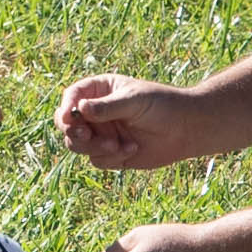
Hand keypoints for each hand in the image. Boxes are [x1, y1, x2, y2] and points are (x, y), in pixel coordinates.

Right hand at [54, 74, 200, 170]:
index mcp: (99, 91)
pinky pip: (96, 160)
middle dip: (75, 132)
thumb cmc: (162, 105)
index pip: (71, 97)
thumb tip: (79, 108)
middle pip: (67, 124)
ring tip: (117, 145)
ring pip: (78, 145)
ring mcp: (101, 134)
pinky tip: (132, 149)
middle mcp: (95, 112)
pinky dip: (111, 158)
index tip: (67, 117)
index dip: (65, 107)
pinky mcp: (110, 153)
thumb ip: (107, 107)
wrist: (186, 129)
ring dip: (94, 147)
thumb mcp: (134, 100)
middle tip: (87, 135)